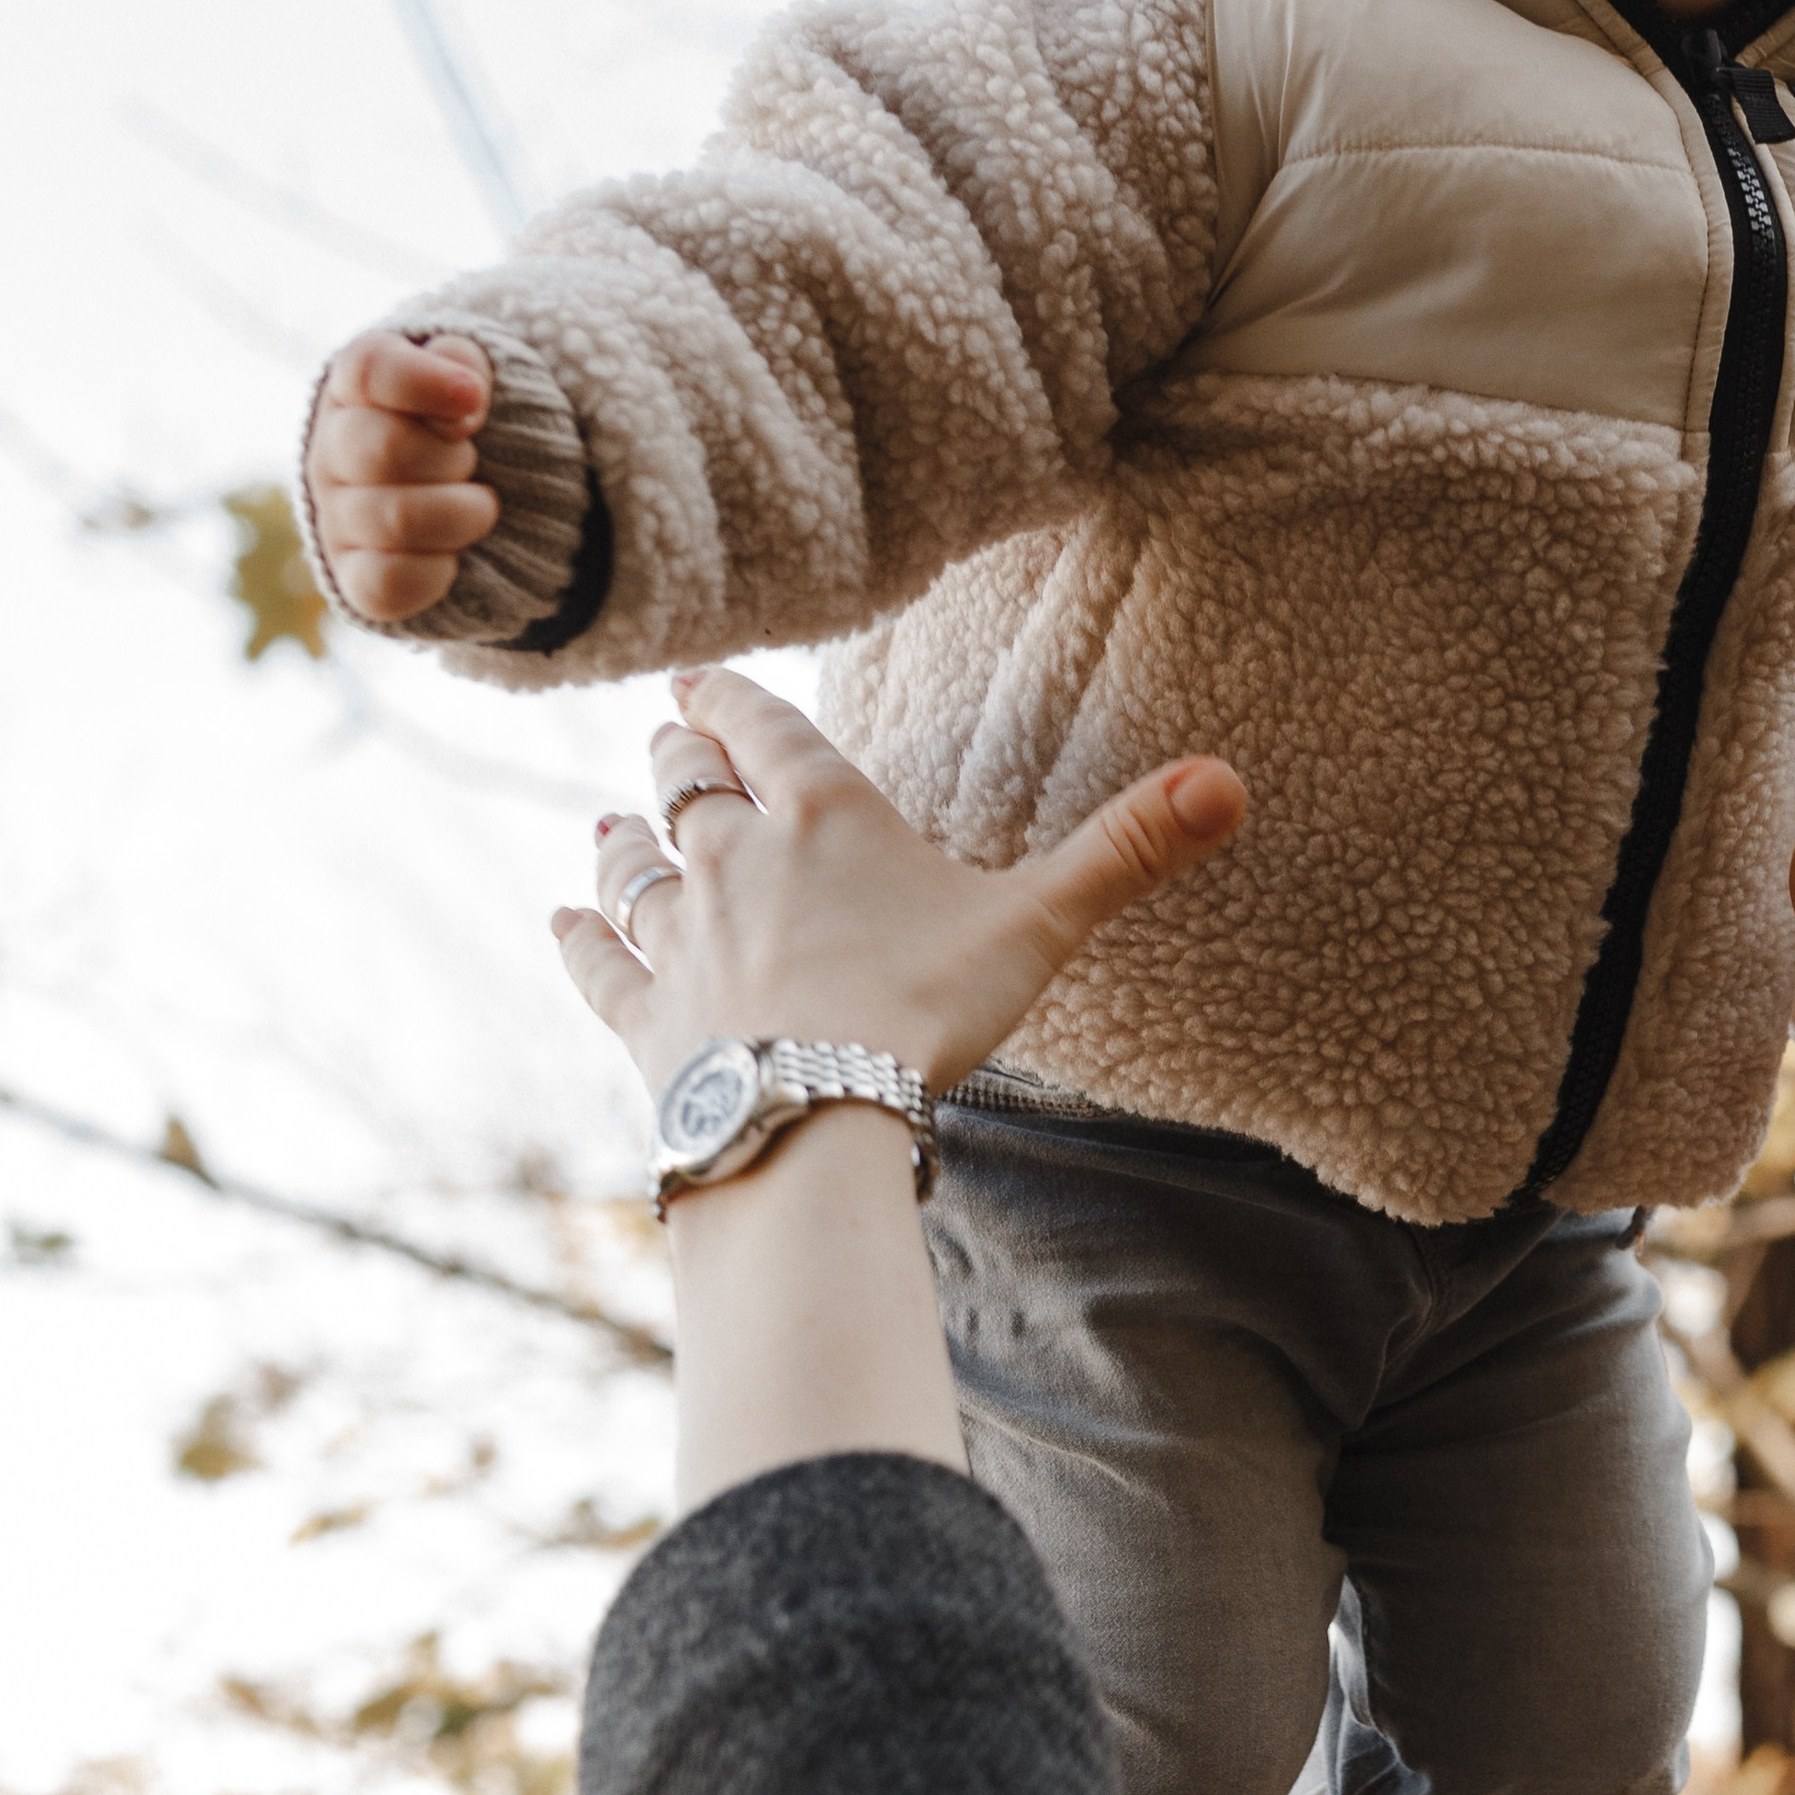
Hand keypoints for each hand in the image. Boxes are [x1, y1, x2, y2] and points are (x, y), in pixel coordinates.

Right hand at [306, 331, 496, 621]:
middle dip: (454, 456)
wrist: (455, 495)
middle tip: (470, 461)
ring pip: (398, 519)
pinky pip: (391, 583)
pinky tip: (453, 551)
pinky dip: (441, 570)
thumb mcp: (465, 377)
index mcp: (354, 388)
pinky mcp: (352, 578)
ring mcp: (335, 518)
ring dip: (464, 513)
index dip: (426, 381)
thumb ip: (464, 364)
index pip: (369, 369)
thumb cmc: (457, 425)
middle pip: (388, 447)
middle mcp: (330, 450)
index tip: (473, 400)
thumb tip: (463, 396)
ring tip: (476, 506)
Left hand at [555, 665, 1247, 1106]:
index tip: (696, 680)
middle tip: (662, 739)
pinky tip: (562, 918)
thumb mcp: (1040, 923)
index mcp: (822, 814)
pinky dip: (577, 936)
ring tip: (607, 821)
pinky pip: (595, 962)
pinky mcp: (641, 1012)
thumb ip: (1128, 849)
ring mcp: (676, 935)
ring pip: (633, 867)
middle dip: (676, 759)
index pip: (763, 729)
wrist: (813, 1114)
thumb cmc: (925, 1010)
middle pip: (687, 787)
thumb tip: (1232, 780)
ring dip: (622, 840)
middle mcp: (733, 856)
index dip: (729, 699)